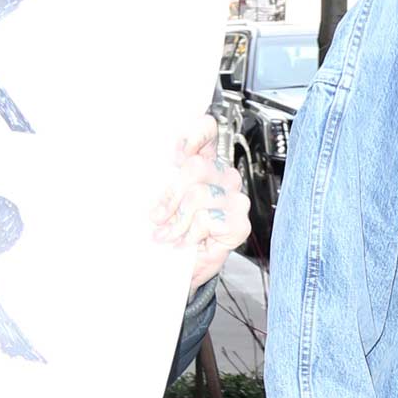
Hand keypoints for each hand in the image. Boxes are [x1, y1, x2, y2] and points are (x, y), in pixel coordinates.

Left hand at [153, 117, 251, 287]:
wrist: (180, 267)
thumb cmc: (172, 231)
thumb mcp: (161, 199)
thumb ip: (163, 176)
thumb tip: (160, 163)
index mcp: (206, 163)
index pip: (207, 129)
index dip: (192, 137)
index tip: (174, 155)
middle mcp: (224, 176)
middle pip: (195, 167)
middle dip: (170, 195)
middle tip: (157, 216)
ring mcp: (235, 199)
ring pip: (198, 195)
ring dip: (176, 221)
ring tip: (167, 235)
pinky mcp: (239, 223)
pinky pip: (207, 219)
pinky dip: (190, 234)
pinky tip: (186, 242)